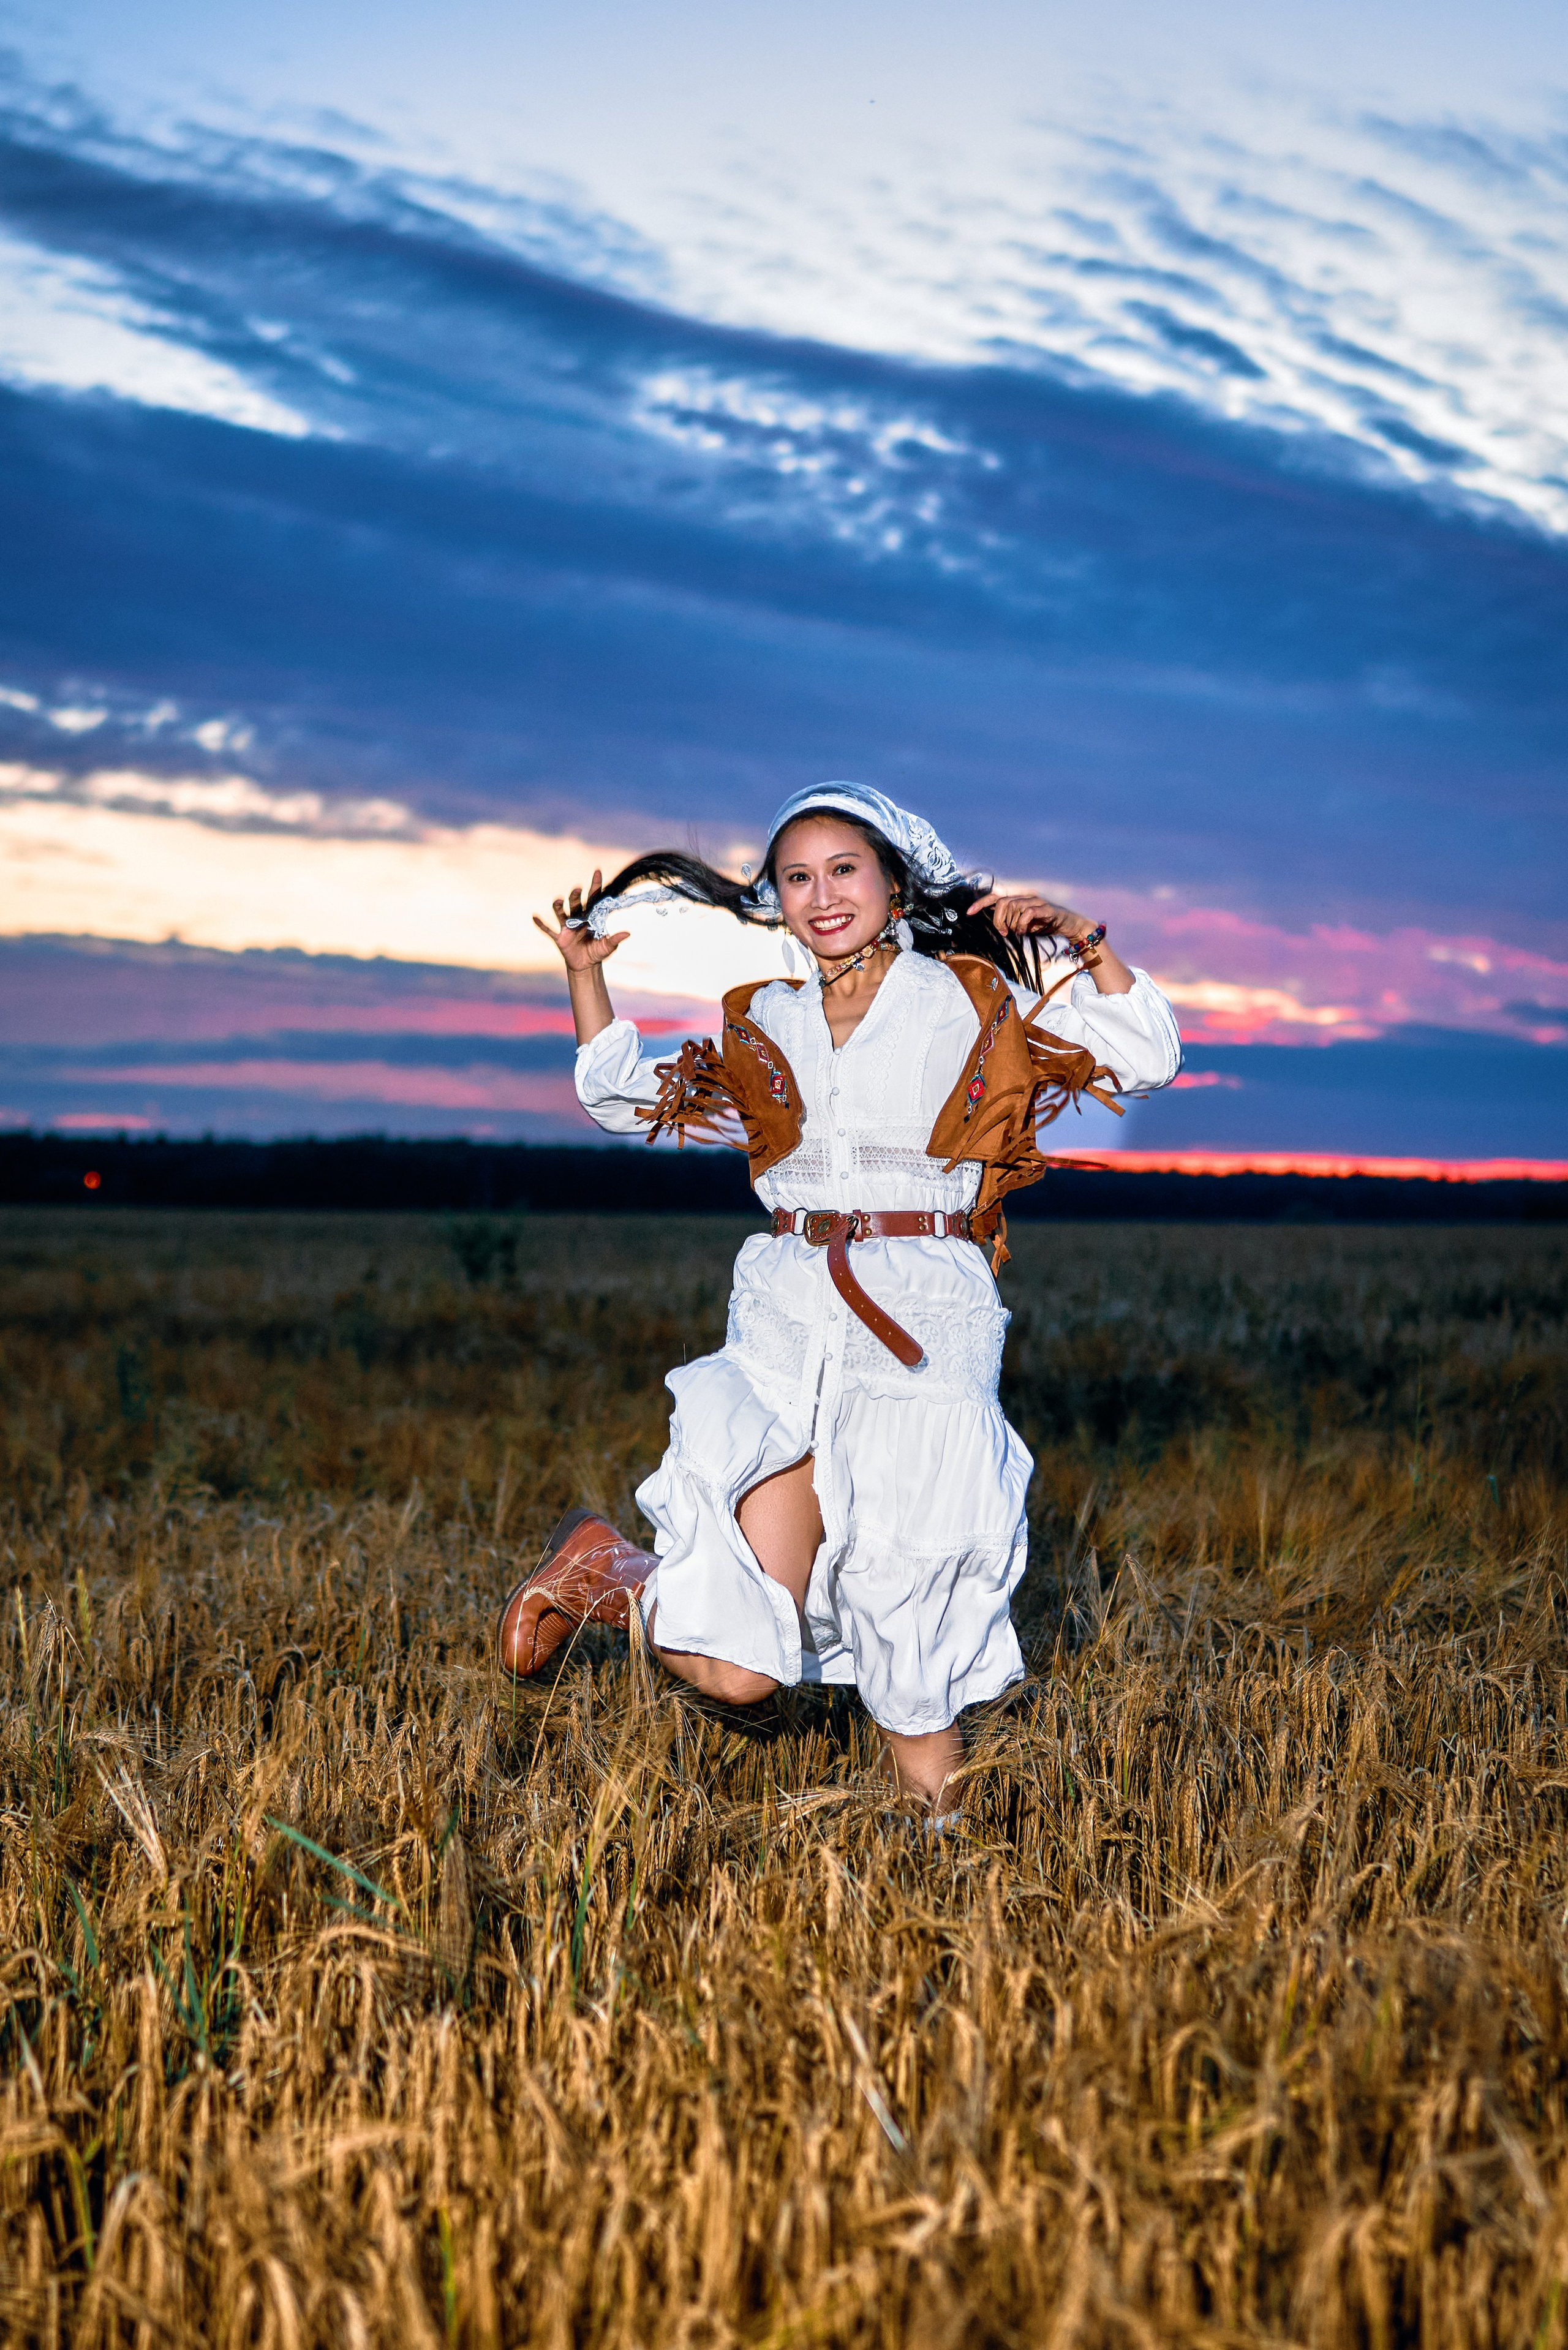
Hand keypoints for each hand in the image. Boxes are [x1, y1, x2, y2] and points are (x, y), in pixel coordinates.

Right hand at [533, 873, 628, 972]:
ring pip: (561, 913)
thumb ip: (615, 939)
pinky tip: (534, 917)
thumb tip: (628, 933)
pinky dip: (541, 924)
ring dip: (558, 906)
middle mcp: (578, 918)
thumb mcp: (608, 947)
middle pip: (576, 903)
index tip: (597, 871)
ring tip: (558, 900)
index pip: (593, 897)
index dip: (595, 885)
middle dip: (576, 896)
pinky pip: (548, 930)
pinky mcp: (559, 938)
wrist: (586, 965)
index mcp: (591, 917)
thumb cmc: (598, 952)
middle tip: (578, 888)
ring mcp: (567, 927)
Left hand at [966, 888, 1080, 939]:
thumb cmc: (1043, 925)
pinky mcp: (1045, 908)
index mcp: (1018, 900)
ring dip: (1012, 923)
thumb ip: (1010, 923)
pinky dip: (1022, 923)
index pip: (995, 897)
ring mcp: (1035, 900)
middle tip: (1004, 932)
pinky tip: (1024, 931)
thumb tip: (998, 927)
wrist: (1067, 925)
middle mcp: (1025, 896)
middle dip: (998, 919)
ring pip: (1014, 907)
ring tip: (1017, 932)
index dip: (981, 903)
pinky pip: (1027, 912)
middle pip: (1002, 902)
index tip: (969, 913)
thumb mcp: (1022, 925)